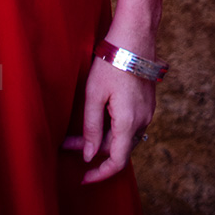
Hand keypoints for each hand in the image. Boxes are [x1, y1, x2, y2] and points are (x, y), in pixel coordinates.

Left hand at [61, 56, 155, 183]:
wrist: (135, 36)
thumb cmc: (111, 62)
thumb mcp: (94, 94)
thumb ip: (91, 127)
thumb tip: (88, 155)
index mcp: (128, 123)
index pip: (116, 161)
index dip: (100, 174)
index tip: (84, 179)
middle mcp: (143, 121)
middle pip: (118, 148)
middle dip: (93, 150)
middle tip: (67, 144)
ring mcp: (147, 112)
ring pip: (123, 136)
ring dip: (101, 137)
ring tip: (77, 131)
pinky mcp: (147, 102)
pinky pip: (129, 124)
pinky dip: (112, 126)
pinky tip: (97, 116)